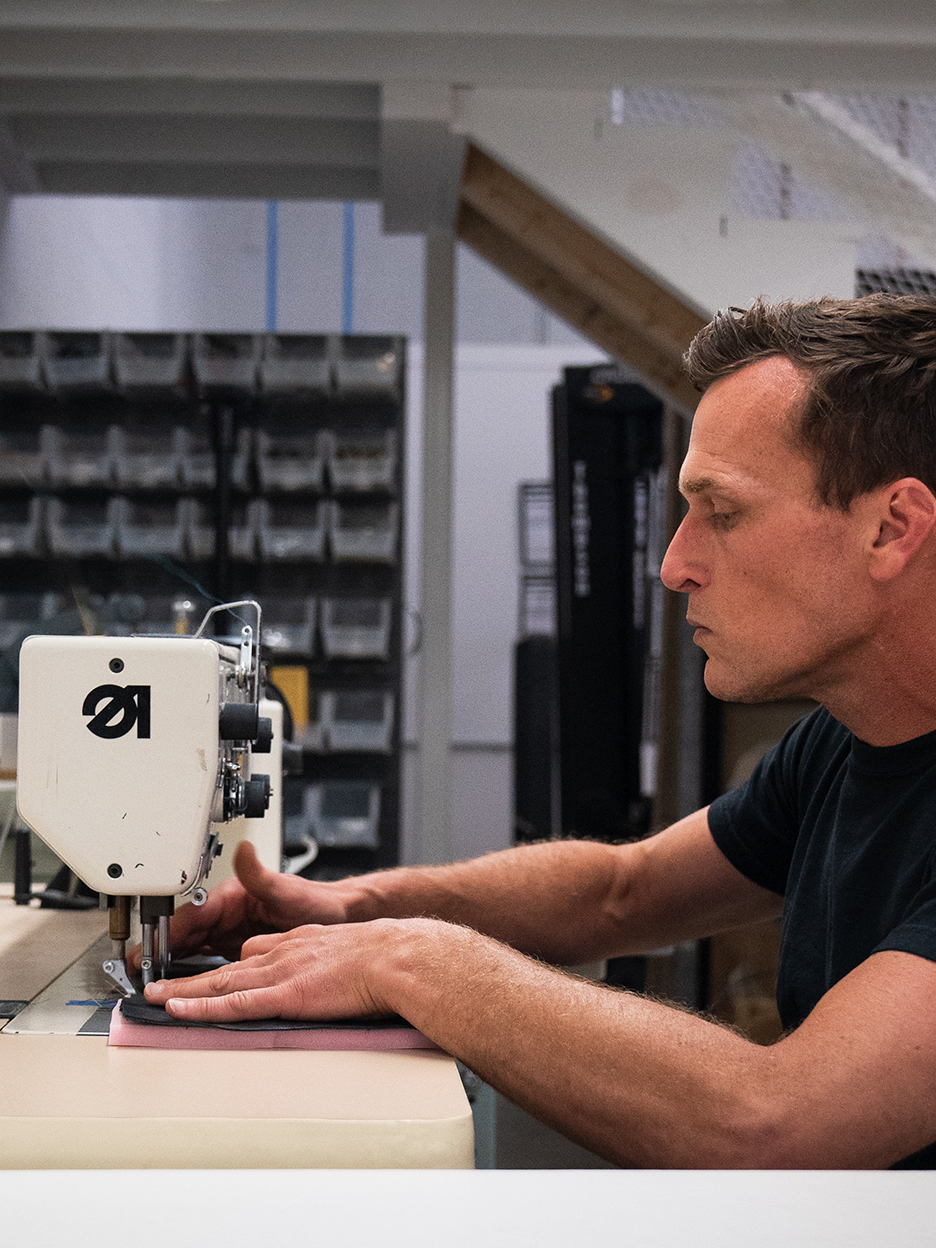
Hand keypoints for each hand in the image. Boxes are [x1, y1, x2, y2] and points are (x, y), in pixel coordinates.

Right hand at [128, 841, 348, 968]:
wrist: (335, 916)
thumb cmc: (313, 901)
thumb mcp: (286, 889)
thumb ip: (259, 874)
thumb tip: (244, 850)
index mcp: (230, 896)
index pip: (190, 916)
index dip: (166, 933)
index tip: (146, 949)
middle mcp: (225, 912)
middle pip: (182, 932)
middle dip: (157, 950)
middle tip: (133, 971)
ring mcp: (227, 929)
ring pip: (188, 946)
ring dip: (167, 961)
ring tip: (146, 980)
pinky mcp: (233, 944)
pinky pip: (202, 957)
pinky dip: (186, 969)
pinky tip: (176, 983)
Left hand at [142, 917, 422, 1022]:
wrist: (394, 958)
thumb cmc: (382, 957)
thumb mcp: (344, 948)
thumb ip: (323, 960)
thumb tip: (321, 977)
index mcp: (297, 943)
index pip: (251, 952)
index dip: (224, 965)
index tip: (206, 975)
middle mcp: (281, 954)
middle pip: (225, 967)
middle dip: (188, 977)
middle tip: (159, 985)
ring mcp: (280, 974)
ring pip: (220, 983)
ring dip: (182, 992)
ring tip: (153, 998)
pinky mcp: (284, 995)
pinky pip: (233, 1003)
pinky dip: (202, 1008)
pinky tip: (178, 1011)